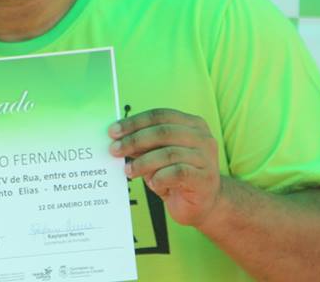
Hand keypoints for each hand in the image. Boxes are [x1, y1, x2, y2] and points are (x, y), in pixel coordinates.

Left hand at [109, 108, 220, 226]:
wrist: (203, 204)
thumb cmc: (177, 176)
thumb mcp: (158, 155)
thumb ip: (144, 145)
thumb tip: (119, 139)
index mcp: (192, 124)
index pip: (159, 115)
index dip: (134, 122)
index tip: (113, 131)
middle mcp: (202, 137)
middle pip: (163, 132)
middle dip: (135, 140)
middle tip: (115, 150)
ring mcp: (206, 158)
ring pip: (169, 153)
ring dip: (143, 162)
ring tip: (129, 170)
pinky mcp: (204, 178)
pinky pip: (178, 173)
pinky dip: (160, 177)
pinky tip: (152, 183)